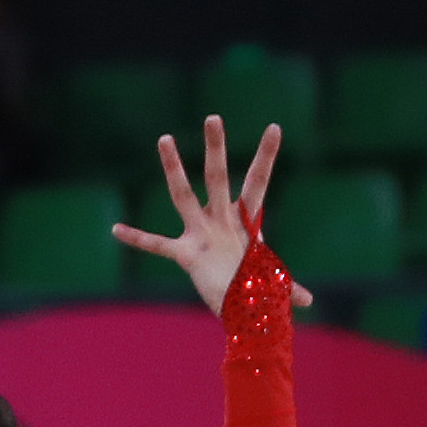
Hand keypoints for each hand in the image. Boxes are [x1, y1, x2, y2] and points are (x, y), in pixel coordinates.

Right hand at [115, 116, 315, 313]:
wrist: (236, 310)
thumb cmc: (254, 289)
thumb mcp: (272, 283)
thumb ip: (288, 286)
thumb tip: (309, 301)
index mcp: (245, 220)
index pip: (257, 181)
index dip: (266, 156)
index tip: (275, 127)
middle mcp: (220, 219)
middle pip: (218, 177)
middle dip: (215, 149)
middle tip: (213, 117)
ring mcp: (200, 233)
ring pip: (183, 195)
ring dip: (174, 169)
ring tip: (164, 138)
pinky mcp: (186, 255)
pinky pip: (157, 245)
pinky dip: (137, 239)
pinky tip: (116, 230)